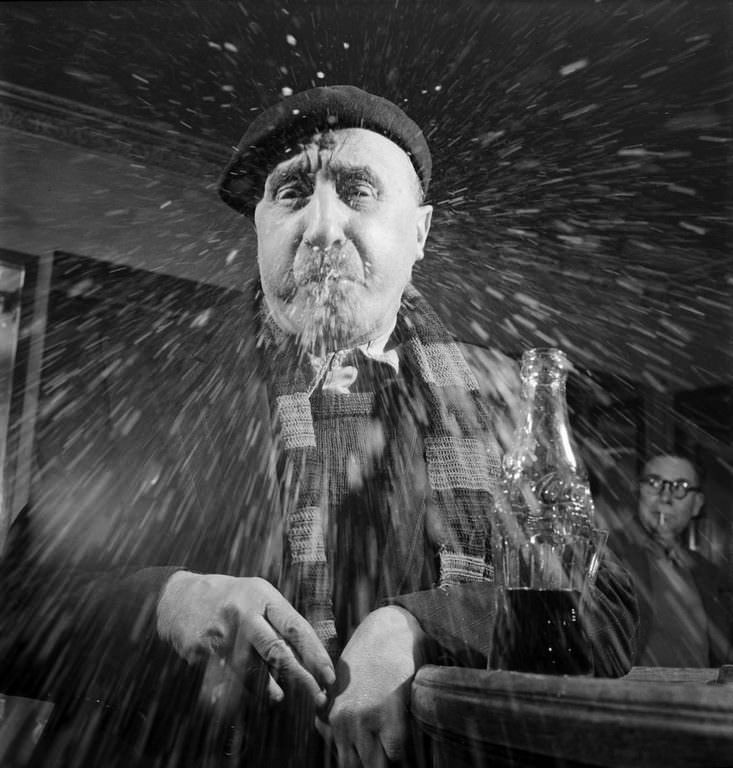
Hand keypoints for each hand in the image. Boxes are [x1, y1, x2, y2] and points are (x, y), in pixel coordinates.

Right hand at [157, 572, 334, 708]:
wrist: (179, 599)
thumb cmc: (231, 599)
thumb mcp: (258, 595)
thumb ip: (281, 620)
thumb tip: (310, 656)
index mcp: (263, 596)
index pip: (295, 627)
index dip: (315, 653)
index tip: (329, 675)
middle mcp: (244, 613)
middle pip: (277, 651)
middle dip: (301, 678)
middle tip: (318, 697)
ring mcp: (222, 634)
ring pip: (253, 671)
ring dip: (271, 689)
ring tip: (281, 698)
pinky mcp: (202, 652)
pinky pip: (228, 679)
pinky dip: (242, 691)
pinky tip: (250, 695)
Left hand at [318, 606, 427, 766]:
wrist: (389, 627)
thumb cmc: (370, 655)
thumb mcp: (342, 684)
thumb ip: (331, 712)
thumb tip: (325, 731)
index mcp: (332, 714)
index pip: (341, 760)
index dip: (359, 760)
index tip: (368, 754)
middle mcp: (343, 720)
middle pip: (352, 766)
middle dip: (368, 763)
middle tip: (382, 752)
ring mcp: (365, 718)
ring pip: (372, 765)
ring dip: (384, 759)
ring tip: (394, 747)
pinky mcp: (390, 715)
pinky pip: (395, 754)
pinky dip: (401, 752)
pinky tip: (406, 737)